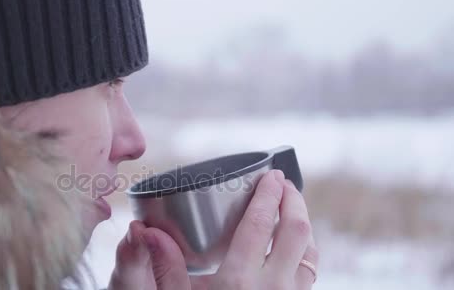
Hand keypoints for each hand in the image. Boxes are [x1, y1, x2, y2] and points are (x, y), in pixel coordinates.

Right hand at [108, 170, 317, 289]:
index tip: (271, 175)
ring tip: (292, 209)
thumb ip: (160, 267)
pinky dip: (305, 251)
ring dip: (304, 226)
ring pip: (310, 255)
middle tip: (285, 185)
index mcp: (237, 284)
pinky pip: (309, 275)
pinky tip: (292, 246)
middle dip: (295, 202)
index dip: (268, 195)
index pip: (260, 226)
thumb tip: (143, 230)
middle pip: (298, 234)